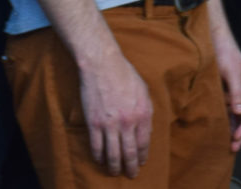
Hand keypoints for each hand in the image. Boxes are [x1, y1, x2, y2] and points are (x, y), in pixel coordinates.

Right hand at [78, 49, 154, 177]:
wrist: (103, 66)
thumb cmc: (125, 76)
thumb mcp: (144, 92)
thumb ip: (146, 111)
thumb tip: (146, 131)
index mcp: (143, 113)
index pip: (144, 143)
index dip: (142, 156)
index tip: (141, 163)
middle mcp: (128, 121)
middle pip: (129, 152)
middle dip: (130, 167)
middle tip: (131, 175)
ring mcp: (110, 124)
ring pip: (112, 154)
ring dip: (114, 167)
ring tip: (115, 172)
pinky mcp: (94, 123)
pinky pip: (96, 147)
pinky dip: (98, 157)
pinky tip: (100, 161)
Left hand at [214, 29, 240, 151]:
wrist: (214, 41)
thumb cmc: (224, 54)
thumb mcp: (230, 72)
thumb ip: (236, 91)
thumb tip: (240, 112)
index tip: (237, 137)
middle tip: (233, 147)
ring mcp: (237, 93)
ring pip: (238, 115)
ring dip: (234, 129)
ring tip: (228, 145)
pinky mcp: (227, 94)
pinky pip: (229, 111)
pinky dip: (227, 122)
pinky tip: (221, 131)